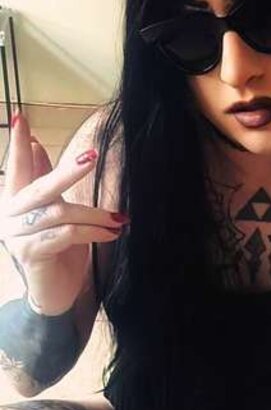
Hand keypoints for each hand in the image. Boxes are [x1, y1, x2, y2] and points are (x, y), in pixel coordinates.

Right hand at [0, 111, 127, 314]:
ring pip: (59, 213)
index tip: (21, 117)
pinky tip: (111, 233)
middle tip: (92, 155)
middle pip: (39, 187)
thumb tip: (39, 144)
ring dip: (95, 214)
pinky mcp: (31, 254)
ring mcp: (17, 236)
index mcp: (13, 199)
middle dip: (67, 171)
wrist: (54, 292)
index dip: (19, 144)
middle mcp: (9, 215)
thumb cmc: (57, 248)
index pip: (15, 167)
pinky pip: (66, 234)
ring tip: (120, 218)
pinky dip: (92, 232)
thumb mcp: (54, 211)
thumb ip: (43, 180)